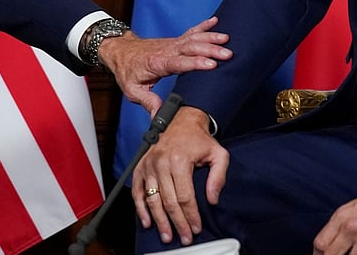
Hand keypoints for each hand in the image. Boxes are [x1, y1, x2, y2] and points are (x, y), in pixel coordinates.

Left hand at [98, 17, 230, 113]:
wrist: (120, 51)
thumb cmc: (127, 70)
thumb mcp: (132, 90)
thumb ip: (148, 102)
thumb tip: (158, 116)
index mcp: (156, 63)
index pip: (179, 62)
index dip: (195, 63)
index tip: (211, 65)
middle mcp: (166, 50)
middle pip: (190, 48)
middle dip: (210, 50)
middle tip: (227, 54)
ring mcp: (172, 44)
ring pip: (193, 38)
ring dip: (210, 38)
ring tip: (227, 39)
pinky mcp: (175, 41)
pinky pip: (191, 32)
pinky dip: (203, 26)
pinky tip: (216, 22)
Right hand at [132, 107, 228, 246]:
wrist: (180, 119)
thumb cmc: (199, 138)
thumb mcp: (218, 154)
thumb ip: (218, 177)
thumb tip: (212, 199)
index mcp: (180, 160)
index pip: (185, 197)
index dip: (190, 215)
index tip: (196, 227)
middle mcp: (161, 163)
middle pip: (169, 201)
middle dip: (177, 223)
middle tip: (184, 237)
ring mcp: (149, 164)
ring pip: (152, 199)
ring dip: (159, 220)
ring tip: (167, 235)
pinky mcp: (141, 165)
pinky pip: (137, 190)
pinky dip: (140, 208)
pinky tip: (147, 221)